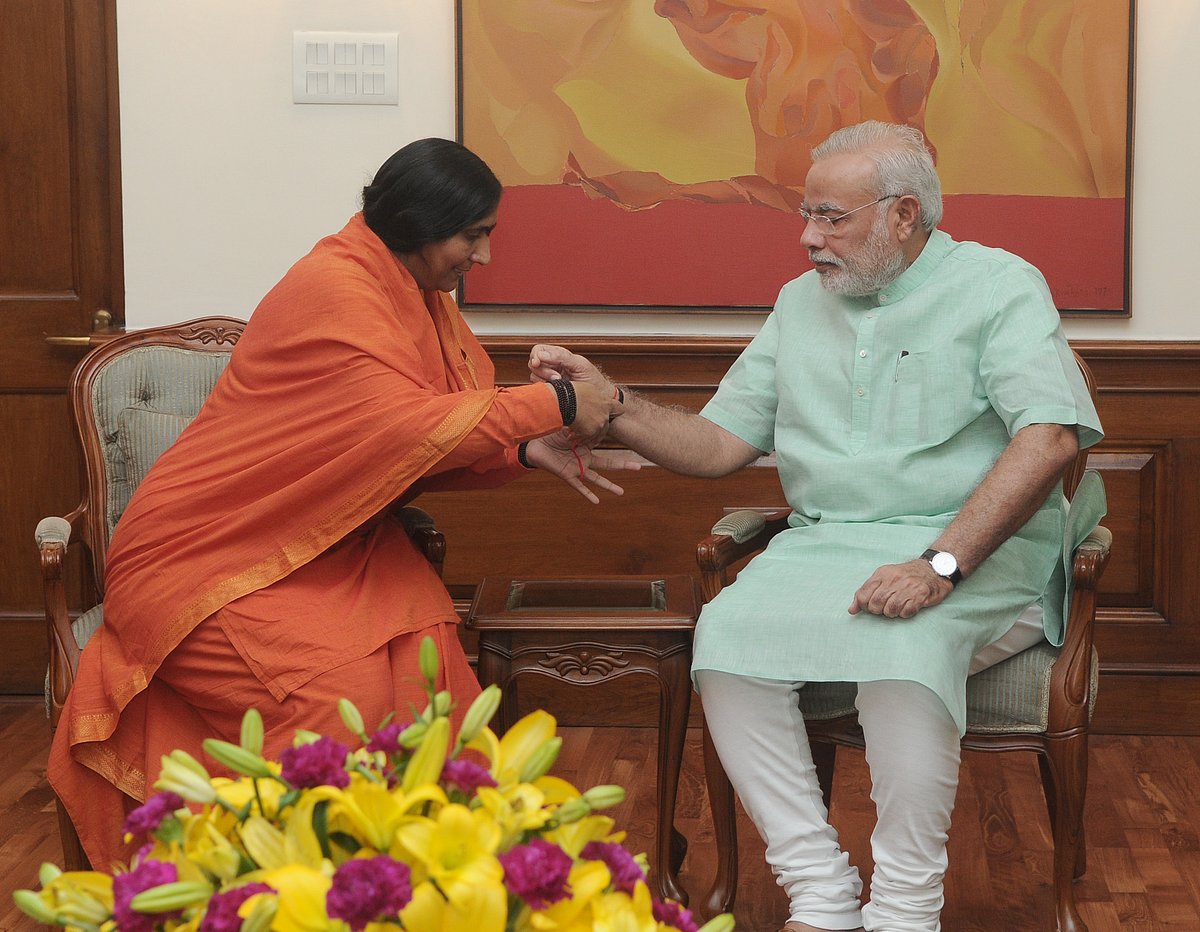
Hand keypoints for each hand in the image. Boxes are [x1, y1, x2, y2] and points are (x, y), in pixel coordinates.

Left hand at [524, 431, 640, 503]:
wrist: (533, 445)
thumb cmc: (549, 435)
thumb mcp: (566, 427)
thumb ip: (578, 424)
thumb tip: (589, 415)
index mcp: (585, 446)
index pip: (603, 444)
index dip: (607, 435)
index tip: (616, 426)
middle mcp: (585, 459)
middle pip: (608, 464)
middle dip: (623, 465)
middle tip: (639, 467)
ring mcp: (578, 469)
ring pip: (597, 479)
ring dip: (609, 486)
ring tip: (622, 492)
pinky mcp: (568, 475)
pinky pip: (579, 487)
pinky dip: (588, 494)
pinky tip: (597, 502)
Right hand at [529, 344, 613, 393]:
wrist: (601, 399)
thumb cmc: (594, 381)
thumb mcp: (580, 365)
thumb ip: (561, 357)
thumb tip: (542, 354)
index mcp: (559, 356)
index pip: (539, 350)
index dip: (535, 356)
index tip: (537, 363)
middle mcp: (553, 366)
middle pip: (533, 363)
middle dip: (542, 370)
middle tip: (557, 378)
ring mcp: (550, 379)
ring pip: (534, 375)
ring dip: (544, 380)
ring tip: (560, 383)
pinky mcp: (551, 391)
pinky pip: (538, 388)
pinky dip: (544, 389)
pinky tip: (556, 390)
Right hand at [568, 379, 622, 444]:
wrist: (564, 399)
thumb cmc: (572, 391)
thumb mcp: (587, 389)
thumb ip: (593, 397)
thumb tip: (591, 397)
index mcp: (606, 402)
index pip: (619, 409)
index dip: (616, 412)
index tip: (613, 414)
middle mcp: (605, 414)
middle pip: (606, 426)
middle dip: (596, 428)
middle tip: (587, 428)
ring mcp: (599, 424)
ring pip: (596, 435)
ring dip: (587, 436)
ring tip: (576, 435)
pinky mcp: (590, 432)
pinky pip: (586, 439)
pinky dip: (578, 439)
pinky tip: (571, 437)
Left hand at [847, 559, 952, 618]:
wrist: (933, 569)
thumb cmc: (905, 576)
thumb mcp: (883, 578)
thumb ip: (866, 592)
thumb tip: (851, 610)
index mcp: (882, 574)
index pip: (863, 594)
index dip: (863, 605)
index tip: (868, 607)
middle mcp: (894, 579)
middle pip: (876, 604)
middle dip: (877, 610)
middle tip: (884, 608)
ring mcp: (908, 587)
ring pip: (890, 610)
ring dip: (891, 613)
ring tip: (896, 607)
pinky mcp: (920, 595)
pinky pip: (906, 612)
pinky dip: (904, 614)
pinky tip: (907, 608)